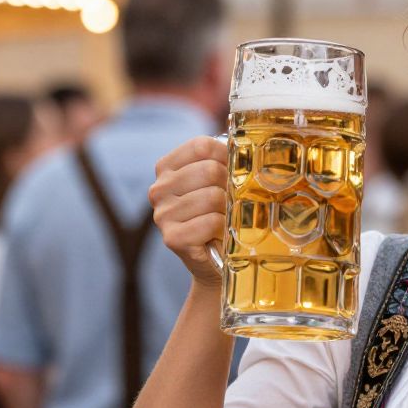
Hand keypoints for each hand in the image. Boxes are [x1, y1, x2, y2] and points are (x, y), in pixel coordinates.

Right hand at [150, 137, 227, 288]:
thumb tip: (248, 152)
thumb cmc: (220, 216)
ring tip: (225, 220)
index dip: (226, 157)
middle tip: (231, 203)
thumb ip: (225, 163)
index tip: (233, 173)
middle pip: (210, 170)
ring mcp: (162, 214)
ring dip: (228, 210)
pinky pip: (212, 221)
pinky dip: (224, 228)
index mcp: (167, 168)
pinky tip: (219, 234)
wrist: (215, 261)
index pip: (201, 146)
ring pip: (213, 196)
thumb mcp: (219, 183)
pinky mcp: (173, 238)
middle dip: (230, 187)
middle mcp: (158, 189)